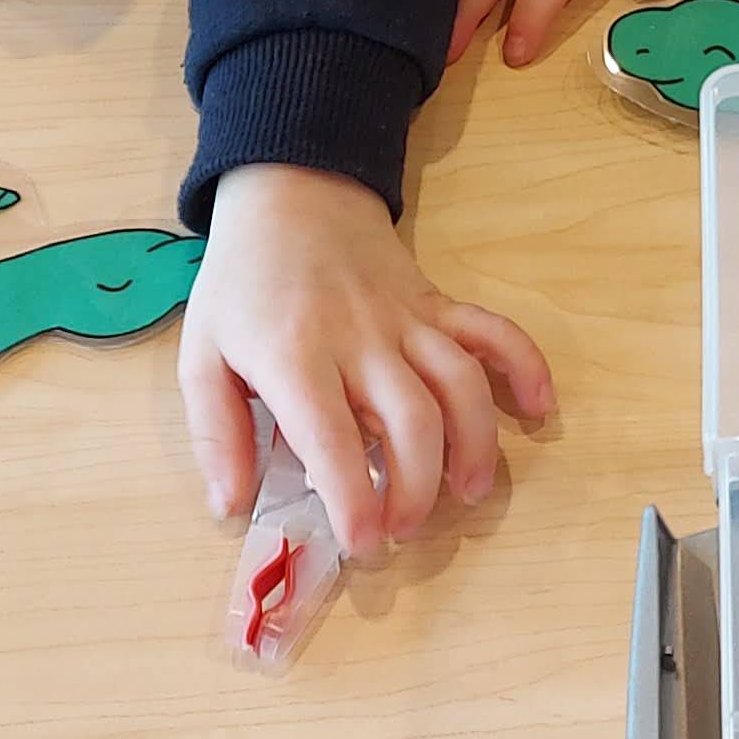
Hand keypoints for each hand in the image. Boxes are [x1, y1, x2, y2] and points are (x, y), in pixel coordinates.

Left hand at [180, 163, 553, 561]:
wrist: (288, 193)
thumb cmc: (241, 285)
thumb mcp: (201, 356)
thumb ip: (216, 434)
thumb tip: (230, 507)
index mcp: (293, 356)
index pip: (332, 439)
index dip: (354, 500)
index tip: (365, 545)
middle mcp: (358, 339)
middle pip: (411, 421)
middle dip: (419, 488)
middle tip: (405, 530)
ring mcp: (406, 317)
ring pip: (460, 383)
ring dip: (476, 445)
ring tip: (468, 493)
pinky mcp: (436, 302)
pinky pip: (492, 330)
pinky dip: (525, 367)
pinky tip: (538, 409)